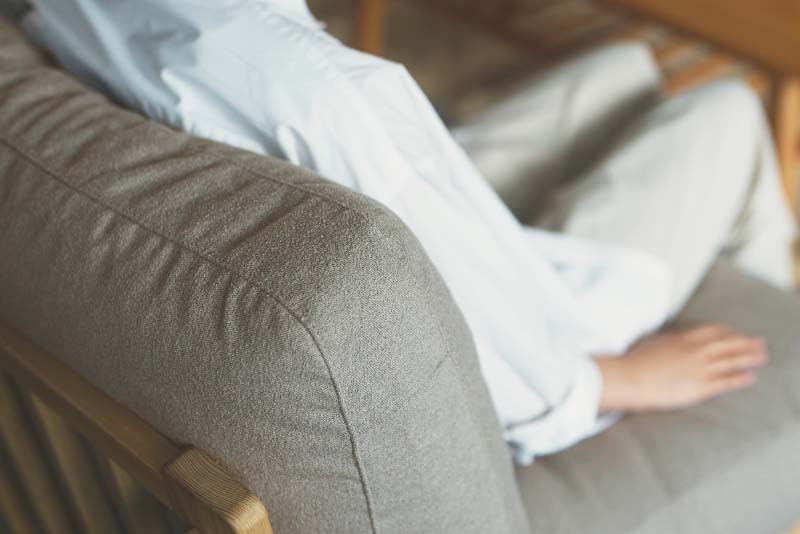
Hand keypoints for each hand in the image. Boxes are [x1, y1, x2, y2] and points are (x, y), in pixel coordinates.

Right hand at [594, 324, 766, 412]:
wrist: (631, 378)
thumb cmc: (635, 361)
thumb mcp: (653, 341)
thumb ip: (669, 339)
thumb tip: (673, 338)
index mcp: (684, 338)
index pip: (714, 331)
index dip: (729, 332)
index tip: (736, 334)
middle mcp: (696, 351)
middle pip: (729, 344)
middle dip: (746, 343)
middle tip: (759, 343)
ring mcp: (700, 369)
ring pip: (732, 361)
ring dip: (749, 358)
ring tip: (762, 358)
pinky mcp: (700, 387)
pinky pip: (726, 381)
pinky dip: (740, 378)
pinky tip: (750, 377)